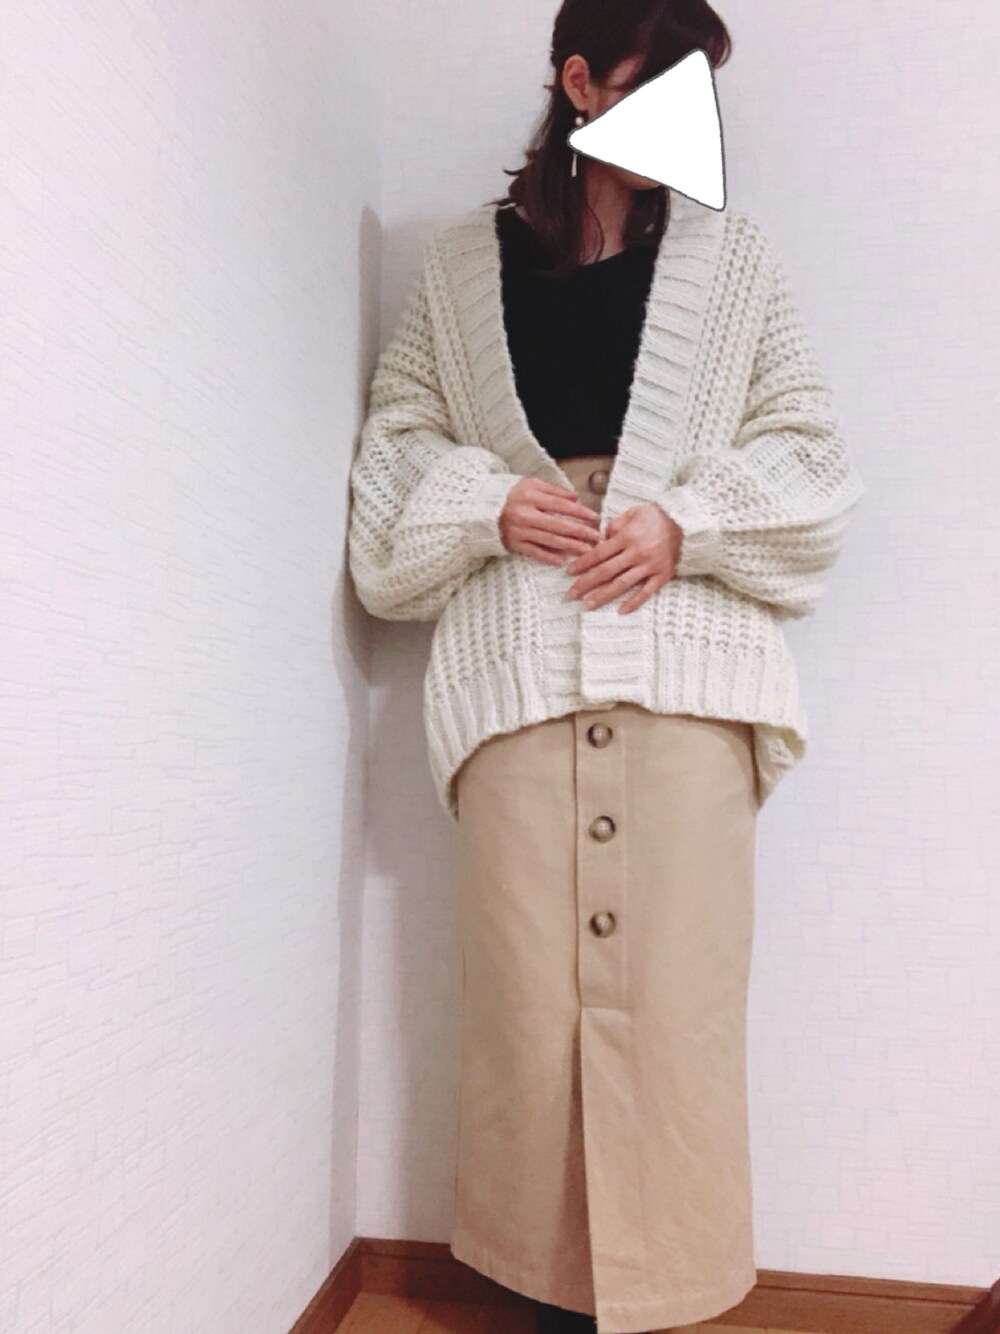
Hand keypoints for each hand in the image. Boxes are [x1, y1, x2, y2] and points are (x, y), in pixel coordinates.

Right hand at [499, 477, 601, 564]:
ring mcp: (520, 531)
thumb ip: (555, 491)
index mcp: (531, 497)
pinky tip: (562, 560)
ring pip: (550, 541)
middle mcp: (525, 515)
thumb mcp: (532, 484)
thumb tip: (576, 498)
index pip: (560, 506)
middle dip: (579, 532)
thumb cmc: (512, 494)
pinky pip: (534, 552)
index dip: (579, 512)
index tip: (594, 517)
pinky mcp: (515, 544)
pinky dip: (548, 557)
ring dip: (570, 547)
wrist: (485, 508)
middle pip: (558, 526)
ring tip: (586, 550)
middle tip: (596, 537)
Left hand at [565, 502, 680, 612]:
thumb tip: (602, 538)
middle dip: (586, 583)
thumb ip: (615, 524)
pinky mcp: (662, 575)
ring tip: (588, 605)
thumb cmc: (658, 516)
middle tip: (571, 594)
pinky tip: (621, 611)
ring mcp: (649, 566)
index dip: (582, 564)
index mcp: (627, 537)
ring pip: (622, 584)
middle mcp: (636, 553)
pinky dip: (634, 602)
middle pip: (605, 571)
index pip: (598, 553)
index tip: (569, 573)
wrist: (688, 522)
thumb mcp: (634, 512)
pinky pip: (646, 592)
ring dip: (603, 596)